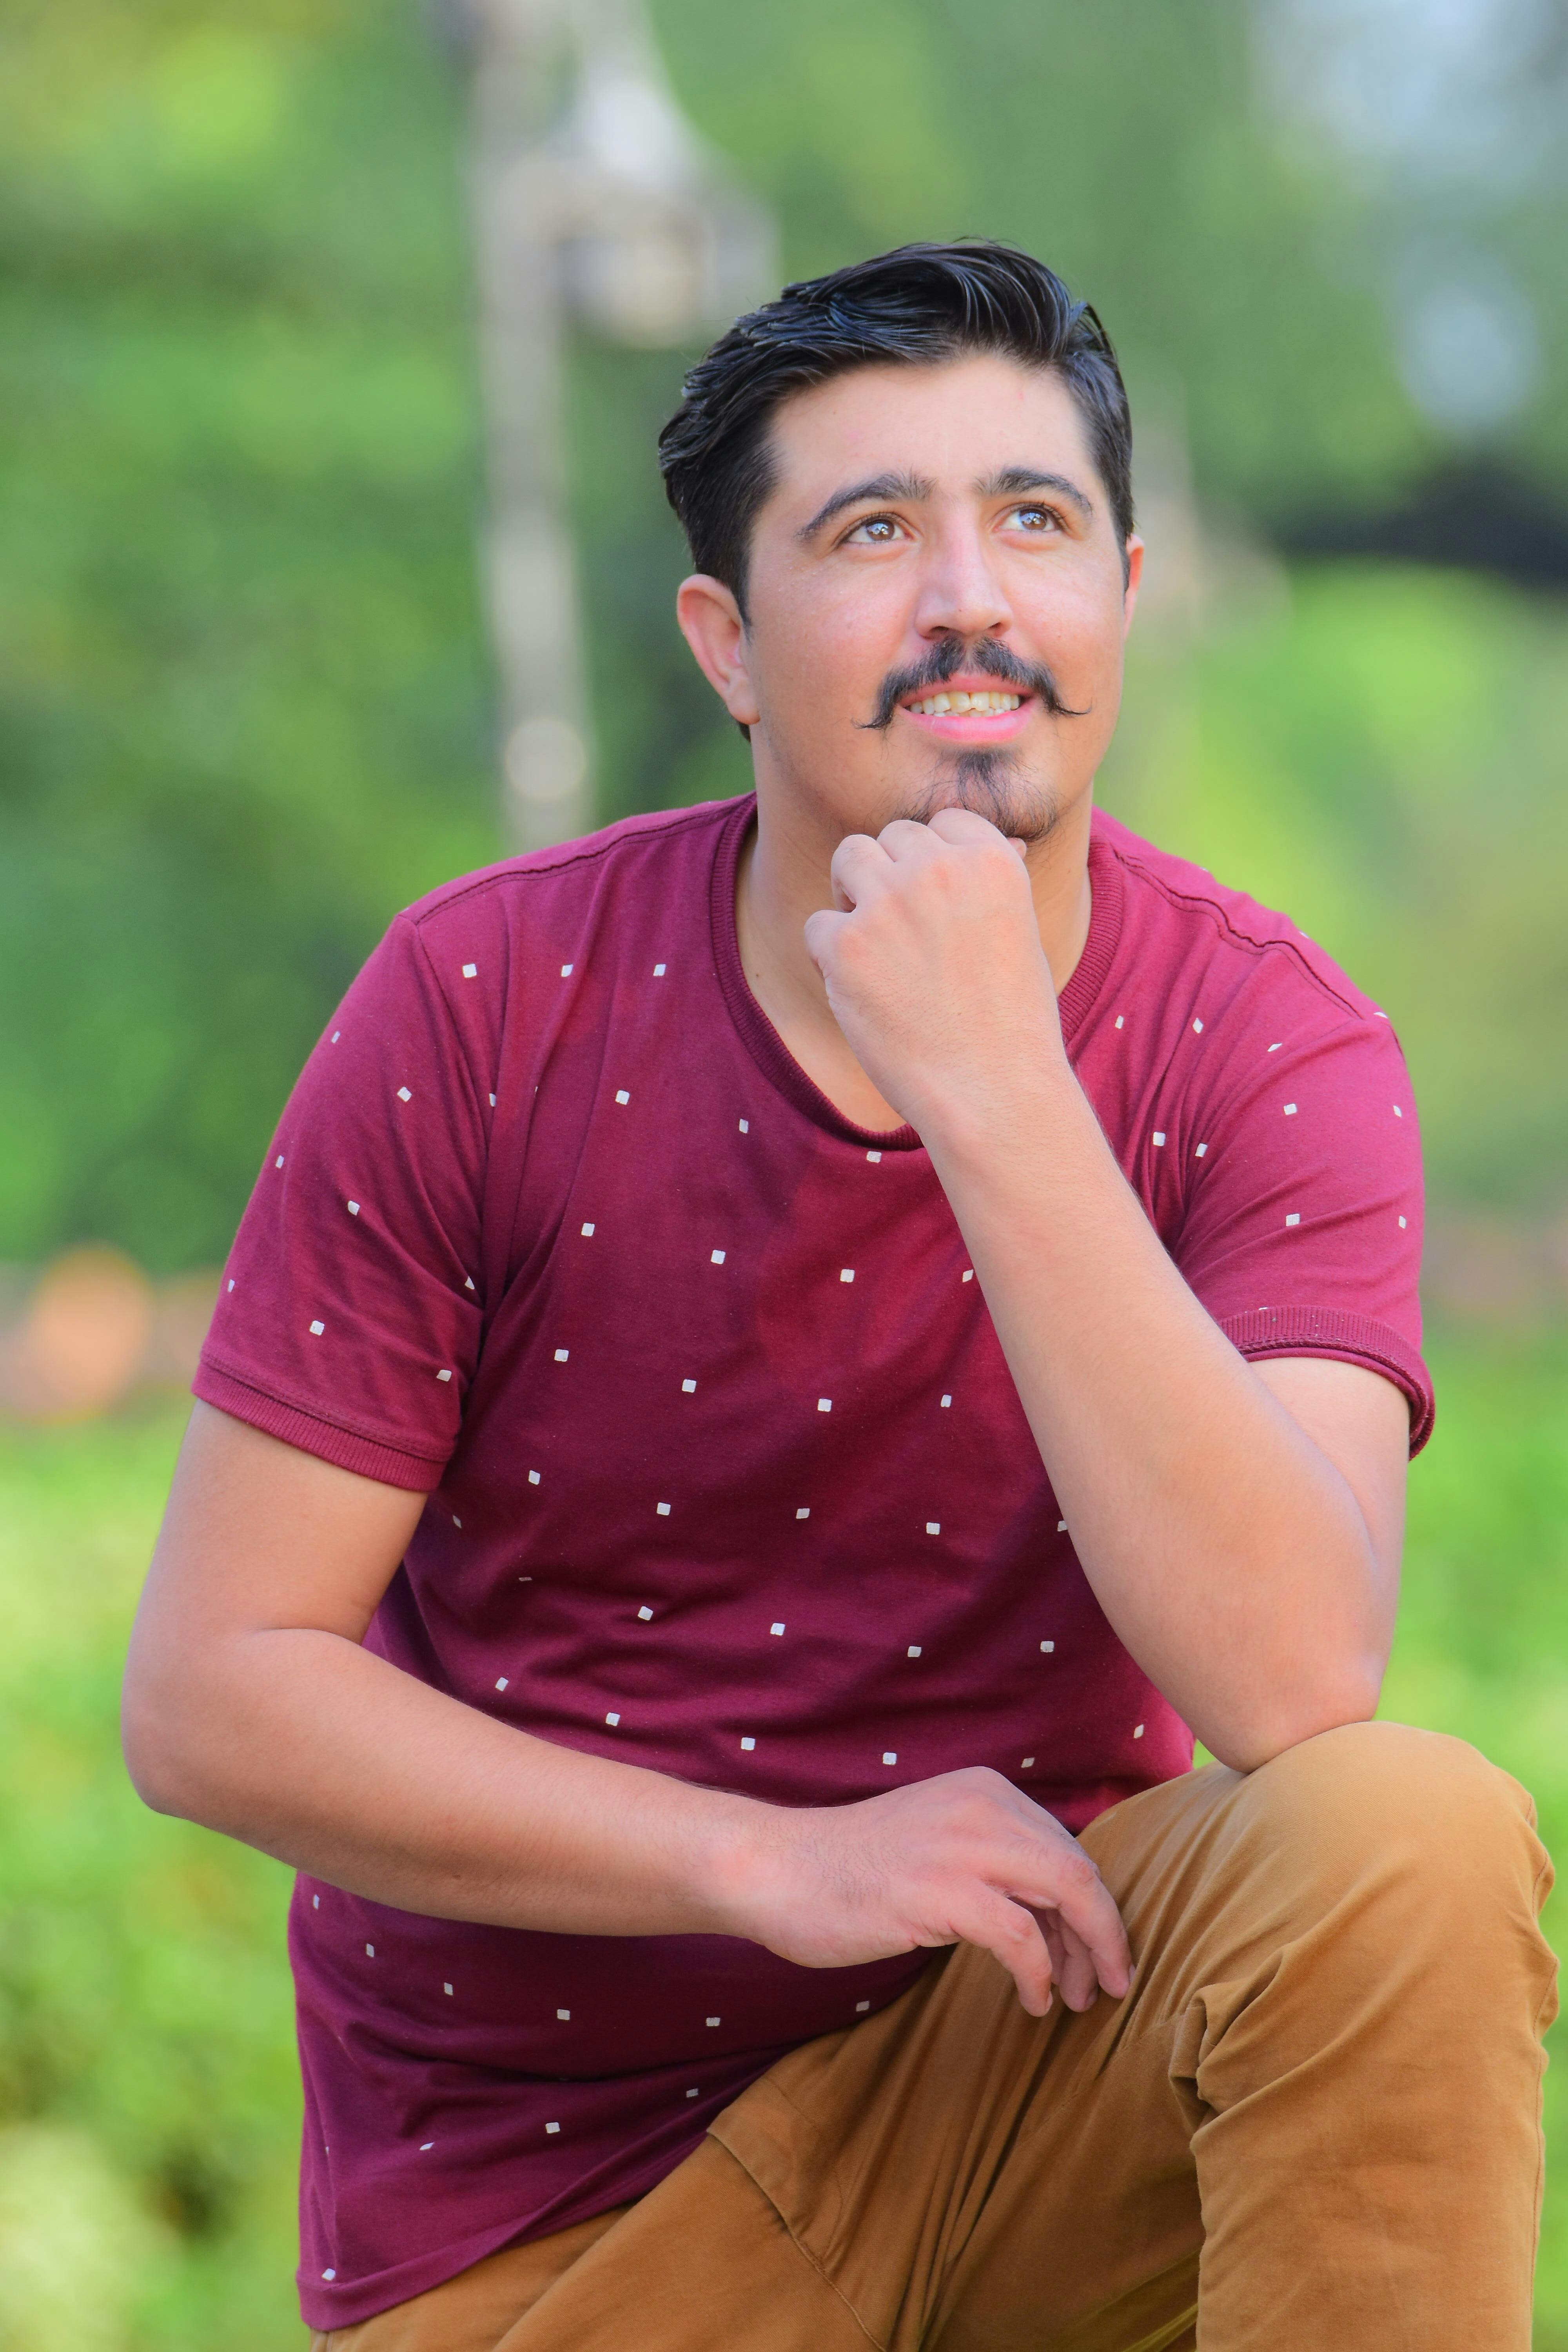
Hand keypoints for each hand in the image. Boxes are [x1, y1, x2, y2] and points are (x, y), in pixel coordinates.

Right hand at [726, 1766, 1130, 2016]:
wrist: (779, 1868)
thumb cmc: (855, 1868)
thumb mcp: (939, 1841)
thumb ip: (994, 1858)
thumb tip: (1058, 1912)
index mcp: (985, 1791)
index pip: (1067, 1850)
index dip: (1092, 1909)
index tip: (1096, 1954)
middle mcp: (982, 1806)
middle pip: (1079, 1871)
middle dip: (1104, 1935)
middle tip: (1107, 1986)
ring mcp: (961, 1846)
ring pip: (1065, 1893)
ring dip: (1084, 1956)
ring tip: (1078, 1998)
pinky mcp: (940, 1891)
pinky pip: (1021, 1937)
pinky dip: (1039, 1974)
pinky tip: (1033, 2000)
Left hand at [802, 809, 1062, 1139]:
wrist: (992, 1091)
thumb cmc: (1012, 1021)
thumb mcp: (1021, 933)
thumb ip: (997, 882)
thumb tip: (1003, 841)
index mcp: (991, 858)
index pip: (943, 821)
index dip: (934, 861)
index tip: (941, 906)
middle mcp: (939, 868)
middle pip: (890, 836)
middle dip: (891, 876)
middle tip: (908, 937)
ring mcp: (888, 903)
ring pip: (847, 857)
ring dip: (855, 895)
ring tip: (879, 949)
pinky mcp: (845, 945)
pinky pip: (818, 924)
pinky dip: (832, 956)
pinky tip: (865, 991)